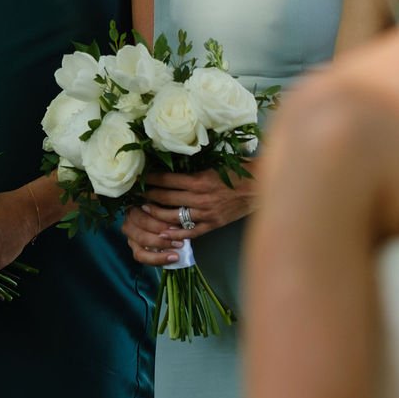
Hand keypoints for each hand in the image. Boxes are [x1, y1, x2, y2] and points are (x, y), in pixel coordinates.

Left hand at [122, 167, 257, 264]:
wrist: (262, 187)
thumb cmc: (241, 170)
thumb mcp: (216, 164)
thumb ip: (196, 168)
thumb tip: (176, 165)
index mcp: (200, 180)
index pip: (168, 180)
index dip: (151, 179)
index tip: (140, 177)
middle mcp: (200, 198)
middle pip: (166, 198)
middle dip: (149, 195)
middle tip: (137, 194)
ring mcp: (206, 213)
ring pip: (174, 217)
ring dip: (157, 214)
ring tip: (145, 211)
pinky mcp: (213, 224)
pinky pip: (190, 232)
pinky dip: (176, 234)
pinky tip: (164, 233)